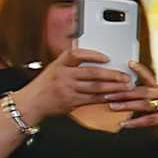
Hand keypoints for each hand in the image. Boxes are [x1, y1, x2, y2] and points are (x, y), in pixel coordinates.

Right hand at [16, 48, 134, 124]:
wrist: (31, 103)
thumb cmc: (45, 85)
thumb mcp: (54, 69)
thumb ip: (70, 64)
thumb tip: (93, 59)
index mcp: (59, 64)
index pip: (77, 54)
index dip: (93, 55)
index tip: (107, 57)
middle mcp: (63, 75)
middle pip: (92, 73)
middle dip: (112, 75)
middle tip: (126, 76)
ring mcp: (67, 89)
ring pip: (96, 87)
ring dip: (114, 87)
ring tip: (126, 86)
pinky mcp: (71, 102)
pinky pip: (93, 99)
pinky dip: (106, 98)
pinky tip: (116, 97)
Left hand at [107, 64, 157, 135]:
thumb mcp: (152, 106)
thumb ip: (140, 100)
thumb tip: (119, 98)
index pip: (149, 77)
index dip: (140, 70)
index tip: (129, 63)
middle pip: (142, 91)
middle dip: (123, 93)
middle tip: (108, 95)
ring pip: (144, 104)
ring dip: (127, 105)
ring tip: (113, 107)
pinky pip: (149, 119)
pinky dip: (135, 122)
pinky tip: (125, 124)